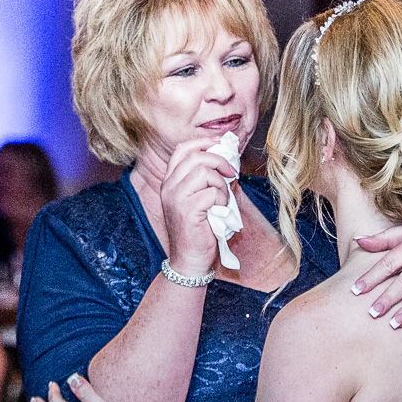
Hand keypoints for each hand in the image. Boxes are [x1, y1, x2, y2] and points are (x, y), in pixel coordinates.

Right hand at [160, 138, 235, 274]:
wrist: (190, 259)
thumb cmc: (199, 230)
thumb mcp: (199, 200)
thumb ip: (206, 180)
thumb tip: (228, 160)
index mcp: (170, 181)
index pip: (182, 150)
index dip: (203, 142)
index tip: (221, 144)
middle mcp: (169, 186)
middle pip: (196, 157)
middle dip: (219, 161)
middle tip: (232, 173)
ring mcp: (176, 198)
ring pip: (204, 173)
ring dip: (221, 185)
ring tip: (222, 200)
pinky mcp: (187, 210)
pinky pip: (211, 193)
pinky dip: (222, 200)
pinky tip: (220, 211)